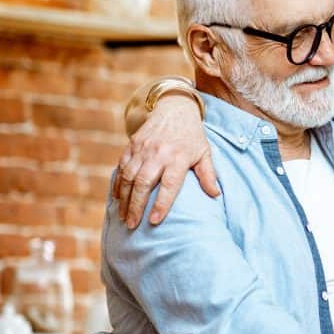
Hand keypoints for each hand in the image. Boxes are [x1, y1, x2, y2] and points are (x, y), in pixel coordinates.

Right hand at [113, 94, 218, 227]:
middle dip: (136, 206)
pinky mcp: (132, 145)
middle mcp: (158, 153)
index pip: (169, 185)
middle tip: (132, 225)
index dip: (161, 204)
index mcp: (178, 157)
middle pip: (143, 183)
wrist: (175, 109)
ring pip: (128, 177)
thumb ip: (208, 174)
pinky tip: (116, 198)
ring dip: (124, 199)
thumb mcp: (205, 153)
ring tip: (123, 217)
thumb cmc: (192, 136)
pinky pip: (121, 167)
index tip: (154, 221)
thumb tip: (216, 195)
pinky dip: (117, 184)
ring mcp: (142, 149)